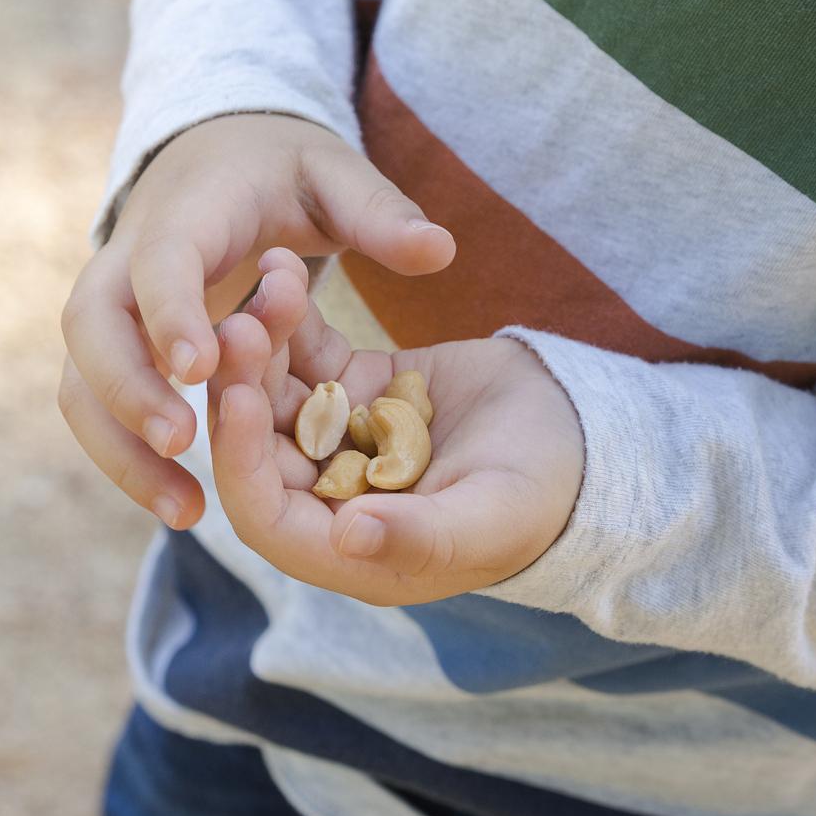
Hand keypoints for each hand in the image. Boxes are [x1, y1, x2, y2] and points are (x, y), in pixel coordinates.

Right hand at [58, 114, 455, 528]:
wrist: (214, 158)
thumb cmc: (280, 170)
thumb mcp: (332, 174)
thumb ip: (379, 212)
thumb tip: (441, 250)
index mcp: (186, 213)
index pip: (160, 260)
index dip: (173, 312)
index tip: (201, 369)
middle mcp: (128, 260)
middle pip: (93, 329)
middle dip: (128, 390)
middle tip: (184, 445)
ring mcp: (114, 308)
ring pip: (81, 383)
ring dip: (120, 449)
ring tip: (184, 510)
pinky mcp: (119, 348)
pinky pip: (99, 407)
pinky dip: (128, 456)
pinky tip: (181, 504)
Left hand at [211, 249, 583, 605]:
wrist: (580, 435)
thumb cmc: (543, 498)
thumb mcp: (488, 520)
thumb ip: (419, 537)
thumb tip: (346, 538)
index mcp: (349, 546)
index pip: (267, 515)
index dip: (242, 463)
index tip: (235, 401)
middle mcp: (331, 495)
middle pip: (262, 445)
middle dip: (244, 388)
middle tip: (237, 326)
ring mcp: (341, 438)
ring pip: (280, 393)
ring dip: (265, 344)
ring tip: (268, 284)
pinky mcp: (358, 388)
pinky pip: (312, 354)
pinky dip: (297, 318)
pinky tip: (285, 268)